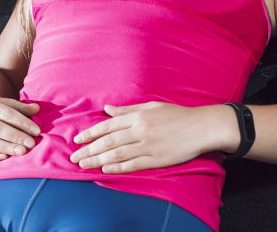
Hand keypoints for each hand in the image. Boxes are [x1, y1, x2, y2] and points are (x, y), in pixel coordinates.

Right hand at [0, 97, 41, 161]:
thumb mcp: (3, 103)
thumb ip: (20, 107)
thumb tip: (36, 109)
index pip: (6, 113)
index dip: (23, 122)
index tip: (37, 131)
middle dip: (16, 136)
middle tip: (31, 144)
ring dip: (7, 147)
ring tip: (22, 151)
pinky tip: (5, 156)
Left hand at [69, 101, 209, 172]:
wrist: (201, 127)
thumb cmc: (177, 115)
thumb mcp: (152, 106)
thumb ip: (128, 110)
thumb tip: (107, 109)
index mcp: (139, 116)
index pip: (109, 125)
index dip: (91, 133)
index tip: (77, 140)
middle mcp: (141, 130)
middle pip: (109, 141)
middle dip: (89, 149)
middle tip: (74, 157)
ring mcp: (149, 146)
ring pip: (118, 154)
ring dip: (98, 160)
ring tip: (84, 165)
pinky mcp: (157, 159)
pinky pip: (133, 164)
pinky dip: (118, 168)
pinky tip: (105, 170)